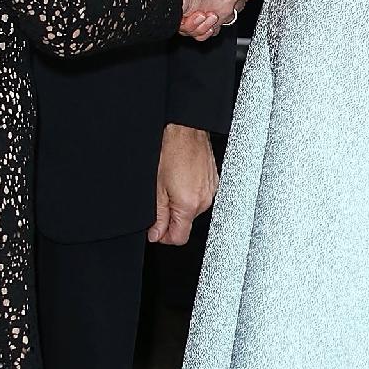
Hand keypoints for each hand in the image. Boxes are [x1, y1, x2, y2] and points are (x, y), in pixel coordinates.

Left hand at [150, 124, 217, 245]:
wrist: (186, 130)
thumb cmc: (171, 151)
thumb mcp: (157, 188)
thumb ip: (158, 215)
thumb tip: (156, 233)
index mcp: (189, 205)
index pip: (179, 238)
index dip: (163, 236)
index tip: (155, 228)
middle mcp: (204, 200)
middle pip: (186, 223)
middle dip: (171, 216)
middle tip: (160, 197)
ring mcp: (211, 190)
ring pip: (192, 210)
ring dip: (180, 203)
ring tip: (170, 184)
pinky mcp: (213, 181)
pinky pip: (200, 196)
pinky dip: (190, 192)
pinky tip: (181, 178)